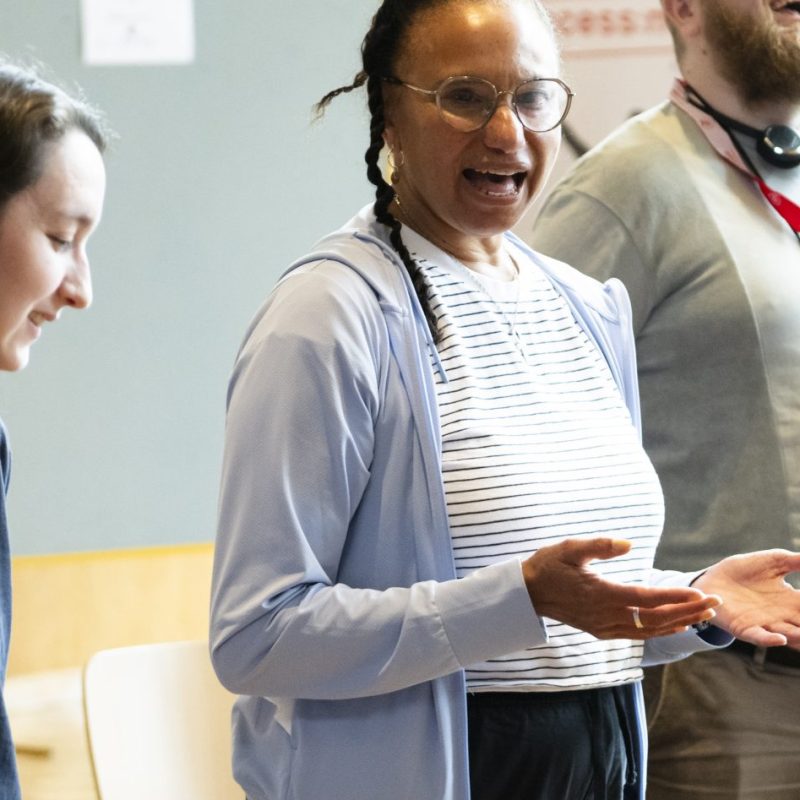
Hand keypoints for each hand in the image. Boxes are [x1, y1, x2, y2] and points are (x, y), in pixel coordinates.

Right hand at [522, 538, 720, 639]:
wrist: (527, 592)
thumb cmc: (549, 565)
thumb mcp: (570, 547)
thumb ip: (599, 546)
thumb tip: (629, 544)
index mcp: (601, 594)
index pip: (647, 599)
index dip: (676, 597)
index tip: (701, 594)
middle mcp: (605, 615)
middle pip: (655, 619)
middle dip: (687, 612)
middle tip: (714, 605)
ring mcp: (603, 627)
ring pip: (648, 630)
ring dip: (678, 623)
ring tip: (702, 616)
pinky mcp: (600, 631)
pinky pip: (636, 635)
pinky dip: (659, 631)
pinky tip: (673, 626)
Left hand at [693, 549, 799, 647]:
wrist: (712, 578)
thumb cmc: (744, 570)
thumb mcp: (773, 561)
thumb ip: (796, 561)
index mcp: (792, 600)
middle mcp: (783, 616)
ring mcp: (765, 623)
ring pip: (790, 634)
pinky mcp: (744, 628)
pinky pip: (760, 636)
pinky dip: (771, 639)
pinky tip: (781, 638)